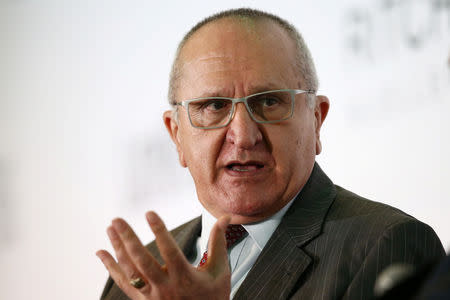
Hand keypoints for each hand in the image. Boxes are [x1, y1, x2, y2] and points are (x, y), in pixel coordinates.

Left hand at [96, 211, 230, 299]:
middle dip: (128, 238)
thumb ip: (218, 243)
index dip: (159, 231)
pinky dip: (111, 268)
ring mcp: (152, 296)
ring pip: (130, 270)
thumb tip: (225, 218)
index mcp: (185, 278)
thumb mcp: (220, 271)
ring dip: (118, 248)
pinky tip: (102, 252)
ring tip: (111, 228)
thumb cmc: (214, 298)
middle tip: (117, 219)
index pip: (169, 251)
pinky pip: (123, 283)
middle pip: (142, 260)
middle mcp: (165, 287)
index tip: (150, 213)